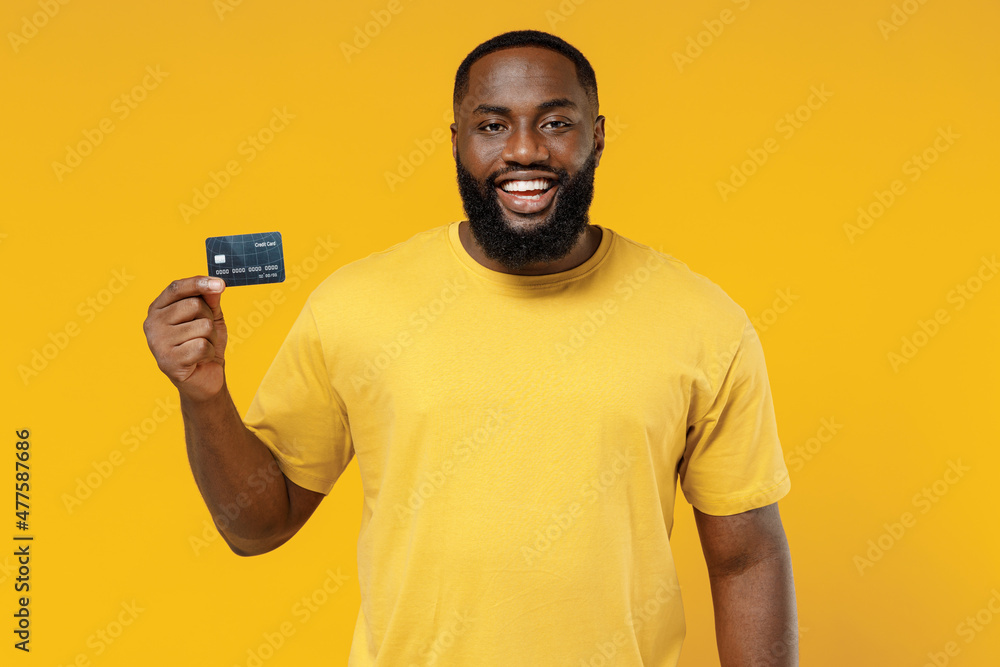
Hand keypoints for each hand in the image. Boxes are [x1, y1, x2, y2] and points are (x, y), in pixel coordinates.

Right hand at [143, 276, 227, 401]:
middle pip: (194, 305)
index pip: (177, 288)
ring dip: (211, 338)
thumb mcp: (211, 317)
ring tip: (201, 347)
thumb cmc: (204, 343)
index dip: (199, 282)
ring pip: (202, 326)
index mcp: (158, 309)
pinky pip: (202, 346)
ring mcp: (157, 343)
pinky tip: (200, 359)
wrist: (205, 377)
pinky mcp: (168, 361)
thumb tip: (214, 284)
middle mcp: (152, 323)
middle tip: (204, 334)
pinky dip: (209, 352)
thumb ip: (210, 299)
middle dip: (209, 318)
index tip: (220, 283)